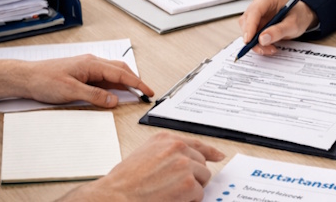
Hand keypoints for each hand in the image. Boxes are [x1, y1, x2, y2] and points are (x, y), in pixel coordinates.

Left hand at [19, 55, 153, 107]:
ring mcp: (86, 67)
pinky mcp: (81, 73)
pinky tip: (113, 92)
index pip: (121, 74)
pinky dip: (112, 84)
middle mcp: (91, 63)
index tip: (148, 91)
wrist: (27, 77)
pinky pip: (102, 77)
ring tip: (134, 93)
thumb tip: (114, 100)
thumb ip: (95, 96)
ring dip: (124, 82)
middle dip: (135, 80)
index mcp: (91, 64)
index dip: (137, 83)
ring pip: (112, 73)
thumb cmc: (45, 80)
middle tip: (145, 93)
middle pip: (120, 70)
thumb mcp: (71, 91)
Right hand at [63, 132, 224, 201]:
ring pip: (203, 179)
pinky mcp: (189, 183)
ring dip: (191, 188)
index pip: (195, 143)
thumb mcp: (145, 155)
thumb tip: (187, 160)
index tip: (218, 155)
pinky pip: (199, 194)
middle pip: (201, 163)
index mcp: (165, 139)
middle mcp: (176, 147)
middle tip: (176, 186)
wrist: (116, 196)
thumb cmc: (125, 181)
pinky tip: (172, 199)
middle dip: (193, 176)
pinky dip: (189, 200)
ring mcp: (184, 165)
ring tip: (170, 192)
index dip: (209, 151)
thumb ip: (167, 153)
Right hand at [237, 0, 316, 55]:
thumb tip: (262, 38)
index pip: (254, 11)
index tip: (249, 40)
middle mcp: (260, 3)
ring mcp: (257, 12)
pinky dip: (258, 42)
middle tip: (263, 48)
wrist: (302, 17)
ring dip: (255, 42)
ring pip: (247, 29)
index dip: (249, 26)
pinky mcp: (256, 21)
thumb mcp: (293, 25)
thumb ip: (279, 31)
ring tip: (270, 48)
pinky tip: (268, 46)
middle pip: (247, 20)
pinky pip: (251, 33)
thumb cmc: (299, 16)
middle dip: (253, 37)